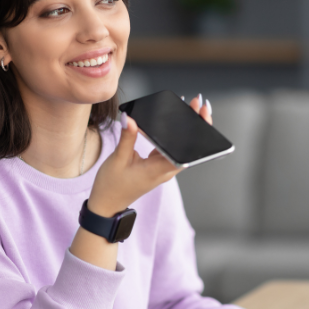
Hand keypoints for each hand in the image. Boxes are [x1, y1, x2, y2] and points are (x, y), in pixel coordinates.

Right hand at [87, 93, 212, 215]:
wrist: (107, 204)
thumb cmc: (112, 186)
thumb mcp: (118, 159)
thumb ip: (127, 137)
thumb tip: (129, 118)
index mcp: (159, 170)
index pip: (185, 150)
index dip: (196, 132)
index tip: (200, 115)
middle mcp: (165, 170)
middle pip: (188, 147)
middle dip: (195, 125)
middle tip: (197, 103)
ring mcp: (162, 169)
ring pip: (180, 147)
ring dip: (186, 129)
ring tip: (190, 107)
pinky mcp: (157, 166)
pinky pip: (170, 149)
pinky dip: (173, 135)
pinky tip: (173, 121)